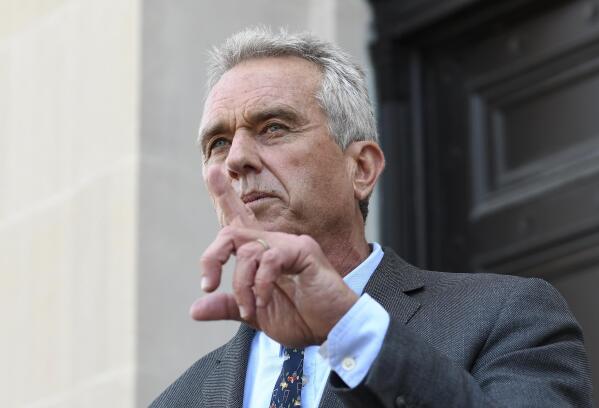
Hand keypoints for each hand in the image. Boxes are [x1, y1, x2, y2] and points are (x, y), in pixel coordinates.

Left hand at [190, 168, 358, 346]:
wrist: (333, 328)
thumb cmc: (301, 318)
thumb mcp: (256, 314)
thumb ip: (229, 307)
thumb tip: (194, 309)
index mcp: (262, 254)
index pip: (240, 219)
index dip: (226, 195)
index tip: (213, 171)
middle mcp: (274, 243)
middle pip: (232, 232)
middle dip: (213, 257)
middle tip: (208, 284)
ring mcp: (290, 244)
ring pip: (248, 250)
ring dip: (242, 284)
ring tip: (250, 308)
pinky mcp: (304, 251)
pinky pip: (270, 258)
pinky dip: (261, 284)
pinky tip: (263, 301)